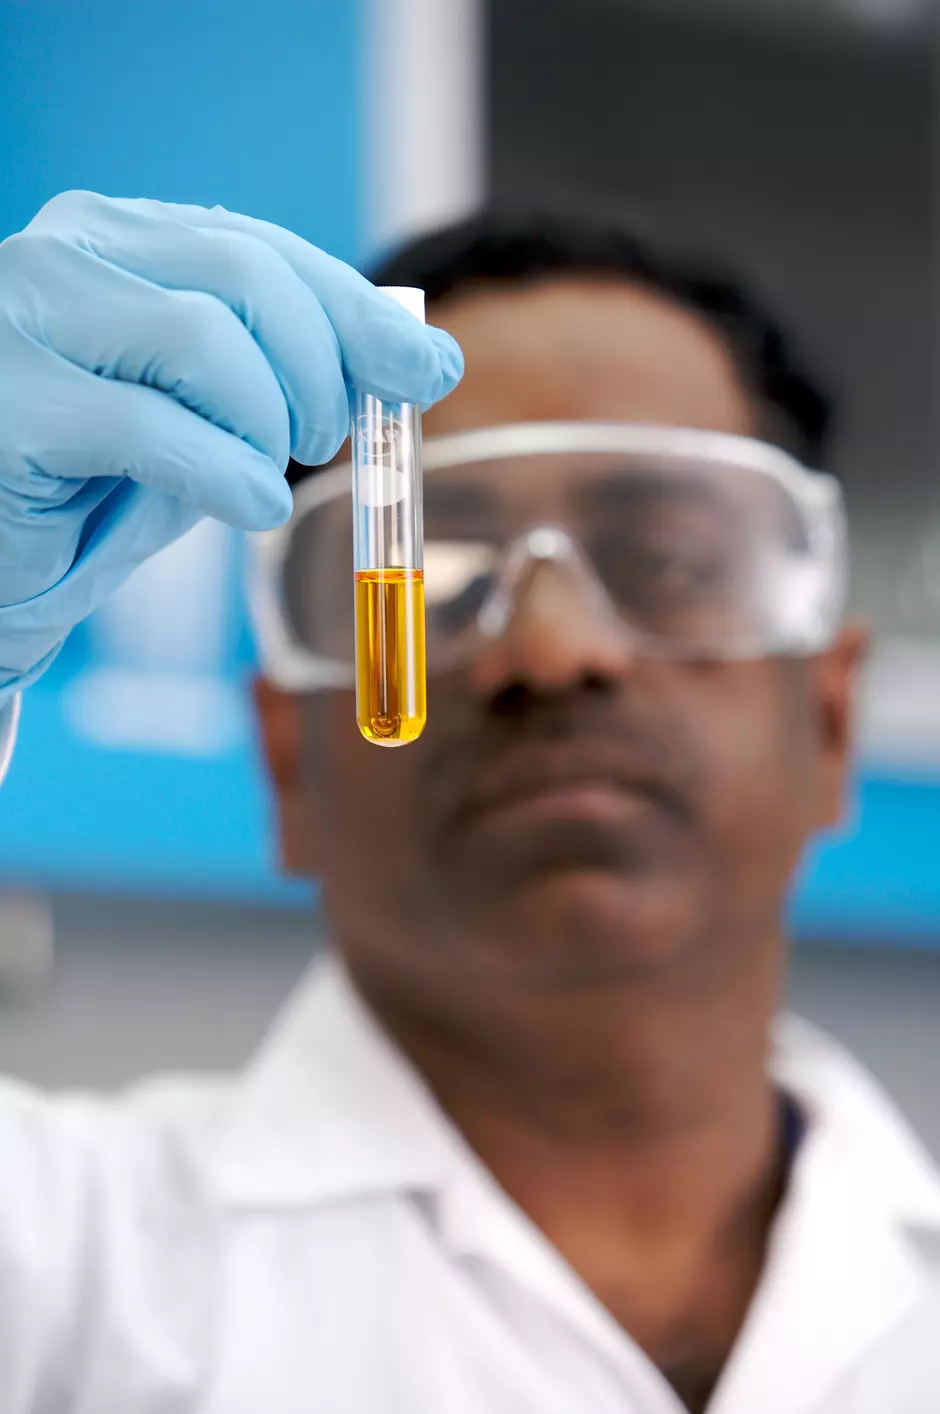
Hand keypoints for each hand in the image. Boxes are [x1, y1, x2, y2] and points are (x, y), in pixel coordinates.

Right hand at [0, 191, 461, 692]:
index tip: (426, 370)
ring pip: (202, 338)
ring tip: (262, 479)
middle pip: (245, 276)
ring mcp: (25, 320)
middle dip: (317, 369)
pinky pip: (153, 428)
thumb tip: (427, 357)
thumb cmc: (101, 482)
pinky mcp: (8, 405)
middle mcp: (66, 255)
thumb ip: (288, 372)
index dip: (357, 312)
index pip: (263, 248)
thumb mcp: (206, 415)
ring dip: (266, 424)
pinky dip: (226, 475)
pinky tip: (245, 505)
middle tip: (320, 443)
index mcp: (118, 239)